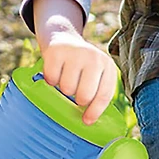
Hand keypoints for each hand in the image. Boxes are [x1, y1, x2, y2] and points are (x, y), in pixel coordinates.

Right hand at [33, 0, 118, 124]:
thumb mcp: (95, 74)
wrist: (63, 36)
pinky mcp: (57, 52)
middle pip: (85, 95)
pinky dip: (51, 81)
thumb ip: (97, 92)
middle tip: (75, 93)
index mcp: (107, 66)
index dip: (95, 111)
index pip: (104, 95)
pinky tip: (56, 72)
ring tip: (66, 78)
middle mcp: (94, 58)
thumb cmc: (81, 64)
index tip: (87, 121)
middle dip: (78, 100)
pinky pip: (51, 80)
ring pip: (67, 89)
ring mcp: (76, 53)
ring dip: (63, 88)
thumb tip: (89, 122)